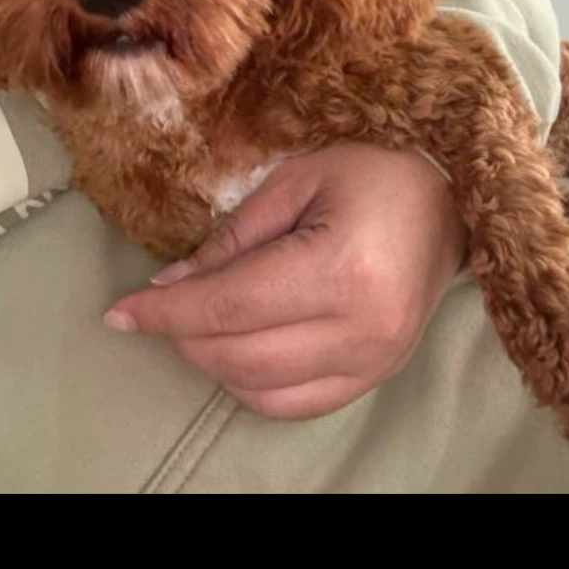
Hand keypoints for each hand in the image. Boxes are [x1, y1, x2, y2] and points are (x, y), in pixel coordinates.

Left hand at [103, 142, 466, 418]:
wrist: (450, 192)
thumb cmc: (373, 166)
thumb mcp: (295, 180)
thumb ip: (232, 238)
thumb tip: (168, 285)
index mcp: (341, 269)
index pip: (230, 306)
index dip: (166, 312)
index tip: (118, 312)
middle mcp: (363, 327)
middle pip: (240, 355)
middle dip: (183, 335)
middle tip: (156, 306)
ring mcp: (377, 360)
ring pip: (263, 390)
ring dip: (215, 362)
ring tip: (199, 320)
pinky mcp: (380, 374)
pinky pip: (299, 403)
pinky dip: (255, 384)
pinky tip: (238, 348)